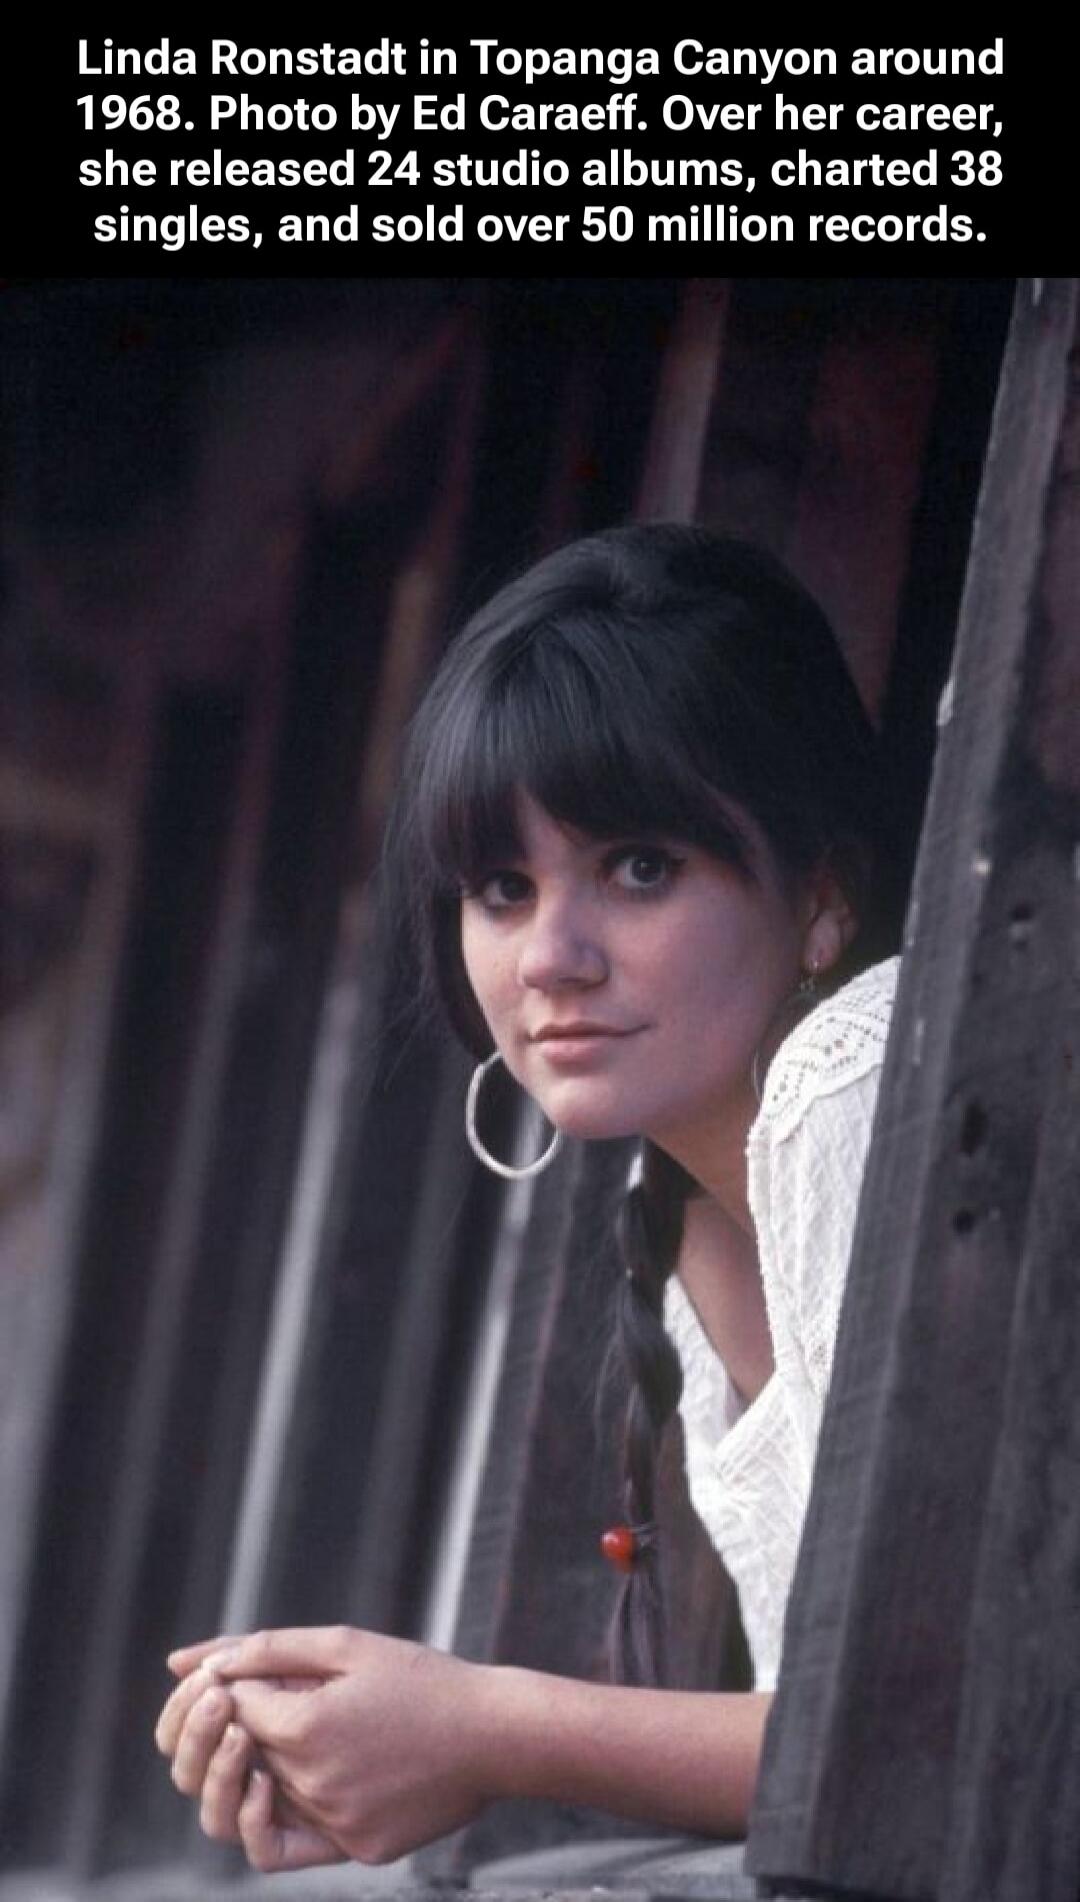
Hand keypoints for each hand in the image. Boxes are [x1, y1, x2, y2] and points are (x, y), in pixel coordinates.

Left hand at [162, 1626, 502, 1865]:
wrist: (493, 1735)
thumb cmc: (421, 1679)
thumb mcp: (345, 1645)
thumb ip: (264, 1649)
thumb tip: (184, 1663)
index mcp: (305, 1727)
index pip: (230, 1707)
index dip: (236, 1682)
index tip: (267, 1670)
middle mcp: (311, 1784)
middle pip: (234, 1759)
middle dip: (234, 1726)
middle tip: (266, 1705)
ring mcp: (333, 1825)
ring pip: (256, 1806)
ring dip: (257, 1771)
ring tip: (287, 1742)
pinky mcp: (355, 1851)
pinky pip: (293, 1845)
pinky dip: (284, 1814)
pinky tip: (302, 1782)